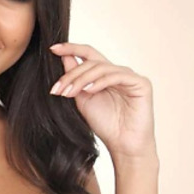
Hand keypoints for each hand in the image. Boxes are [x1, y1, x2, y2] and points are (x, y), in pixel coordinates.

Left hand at [48, 42, 155, 159]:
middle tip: (57, 89)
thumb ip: (75, 80)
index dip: (71, 48)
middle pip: (91, 62)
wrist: (123, 145)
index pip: (88, 54)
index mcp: (104, 75)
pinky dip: (100, 82)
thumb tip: (64, 57)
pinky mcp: (141, 83)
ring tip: (69, 93)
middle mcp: (117, 72)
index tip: (52, 49)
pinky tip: (89, 90)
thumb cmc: (105, 124)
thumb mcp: (83, 99)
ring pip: (101, 68)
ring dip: (81, 80)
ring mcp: (130, 76)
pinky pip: (117, 76)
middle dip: (71, 75)